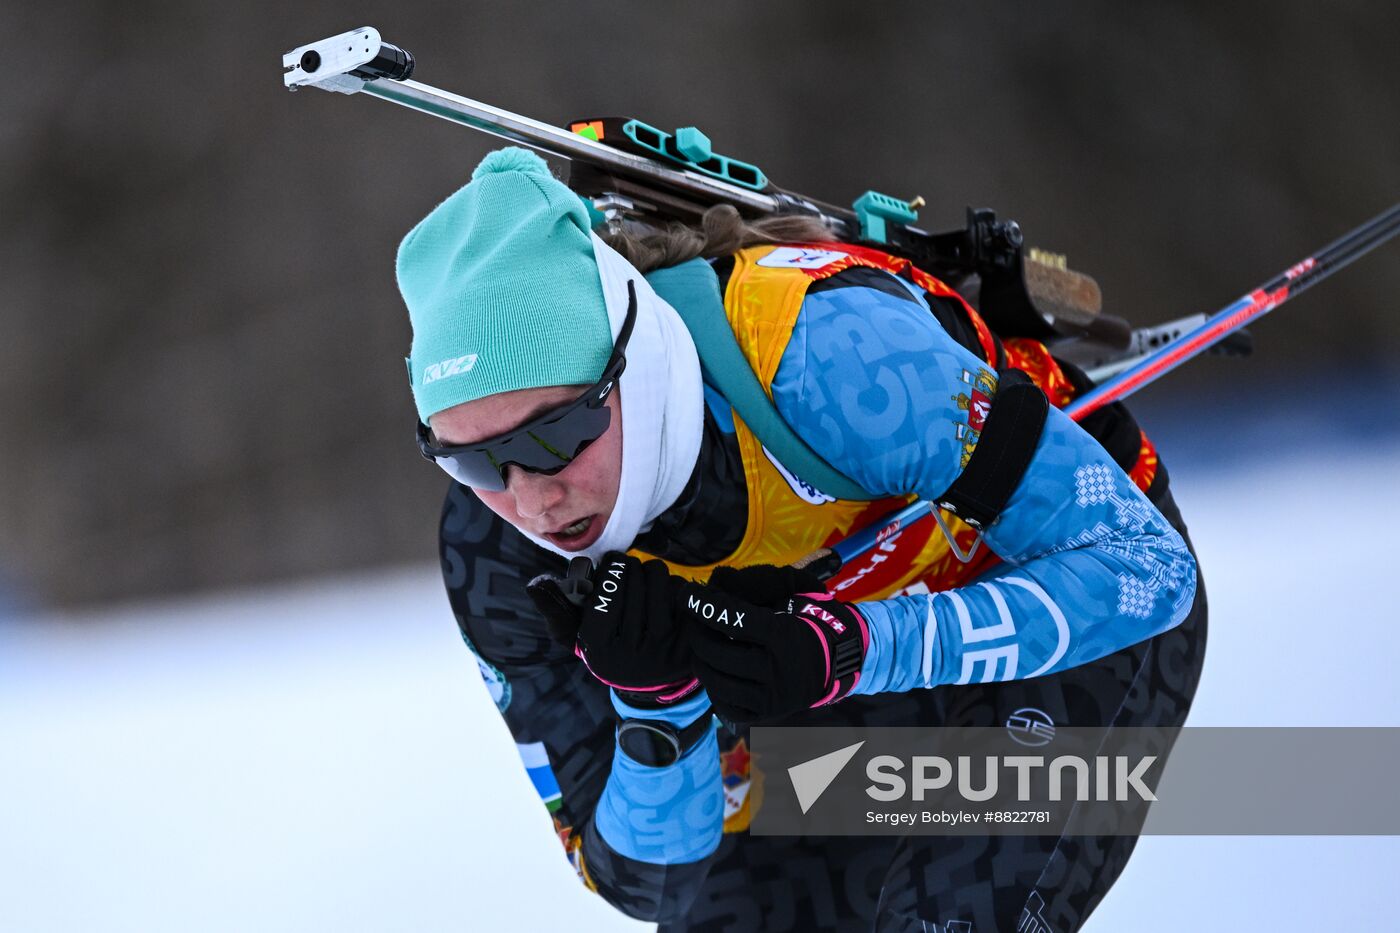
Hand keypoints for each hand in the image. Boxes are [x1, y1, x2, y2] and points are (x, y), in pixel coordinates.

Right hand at [526, 552, 699, 707]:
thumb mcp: (575, 636)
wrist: (649, 682)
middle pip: (633, 580)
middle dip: (630, 568)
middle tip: (629, 570)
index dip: (610, 569)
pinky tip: (664, 596)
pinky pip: (681, 592)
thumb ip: (555, 608)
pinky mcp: (689, 643)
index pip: (604, 592)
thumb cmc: (607, 648)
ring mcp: (664, 650)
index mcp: (599, 651)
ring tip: (645, 579)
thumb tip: (536, 583)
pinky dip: (672, 585)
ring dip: (651, 571)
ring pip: (658, 579)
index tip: (612, 563)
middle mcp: (632, 654)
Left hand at [676, 564, 869, 724]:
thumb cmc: (811, 617)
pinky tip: (716, 671)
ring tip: (701, 646)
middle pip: (716, 652)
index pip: (732, 619)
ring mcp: (773, 698)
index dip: (703, 605)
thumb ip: (755, 584)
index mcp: (785, 635)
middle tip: (694, 621)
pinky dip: (714, 687)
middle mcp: (778, 670)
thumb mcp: (793, 591)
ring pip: (715, 681)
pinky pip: (726, 706)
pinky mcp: (768, 714)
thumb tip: (715, 580)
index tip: (686, 595)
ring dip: (700, 660)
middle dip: (696, 632)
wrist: (843, 657)